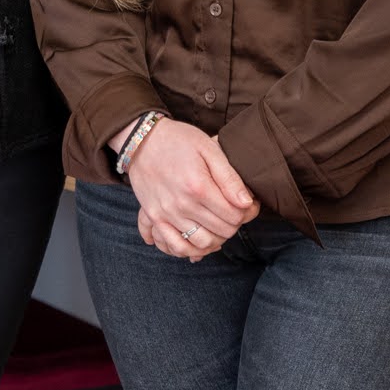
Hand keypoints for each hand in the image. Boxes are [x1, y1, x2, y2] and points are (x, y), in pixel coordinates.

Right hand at [120, 119, 258, 260]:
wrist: (142, 139)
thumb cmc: (179, 140)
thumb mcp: (208, 149)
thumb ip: (229, 177)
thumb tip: (247, 203)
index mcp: (199, 187)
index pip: (235, 216)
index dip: (247, 211)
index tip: (246, 203)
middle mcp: (182, 205)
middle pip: (222, 231)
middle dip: (234, 223)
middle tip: (233, 211)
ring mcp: (167, 213)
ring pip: (203, 243)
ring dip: (216, 238)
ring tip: (218, 224)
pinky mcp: (155, 217)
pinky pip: (176, 246)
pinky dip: (191, 249)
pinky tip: (200, 239)